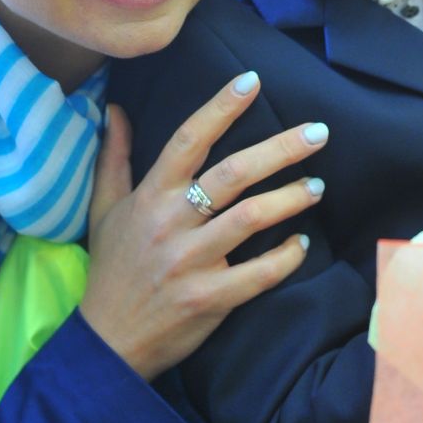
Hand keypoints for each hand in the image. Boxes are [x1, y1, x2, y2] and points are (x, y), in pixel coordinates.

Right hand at [80, 74, 326, 381]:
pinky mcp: (210, 299)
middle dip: (280, 149)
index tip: (251, 81)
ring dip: (290, 198)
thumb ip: (114, 157)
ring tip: (318, 186)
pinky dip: (286, 257)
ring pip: (251, 218)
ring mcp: (191, 262)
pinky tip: (302, 243)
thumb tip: (116, 109)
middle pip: (232, 174)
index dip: (220, 108)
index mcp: (150, 196)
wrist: (108, 342)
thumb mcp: (104, 209)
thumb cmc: (112, 270)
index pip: (188, 140)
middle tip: (318, 132)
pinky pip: (259, 273)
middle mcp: (171, 223)